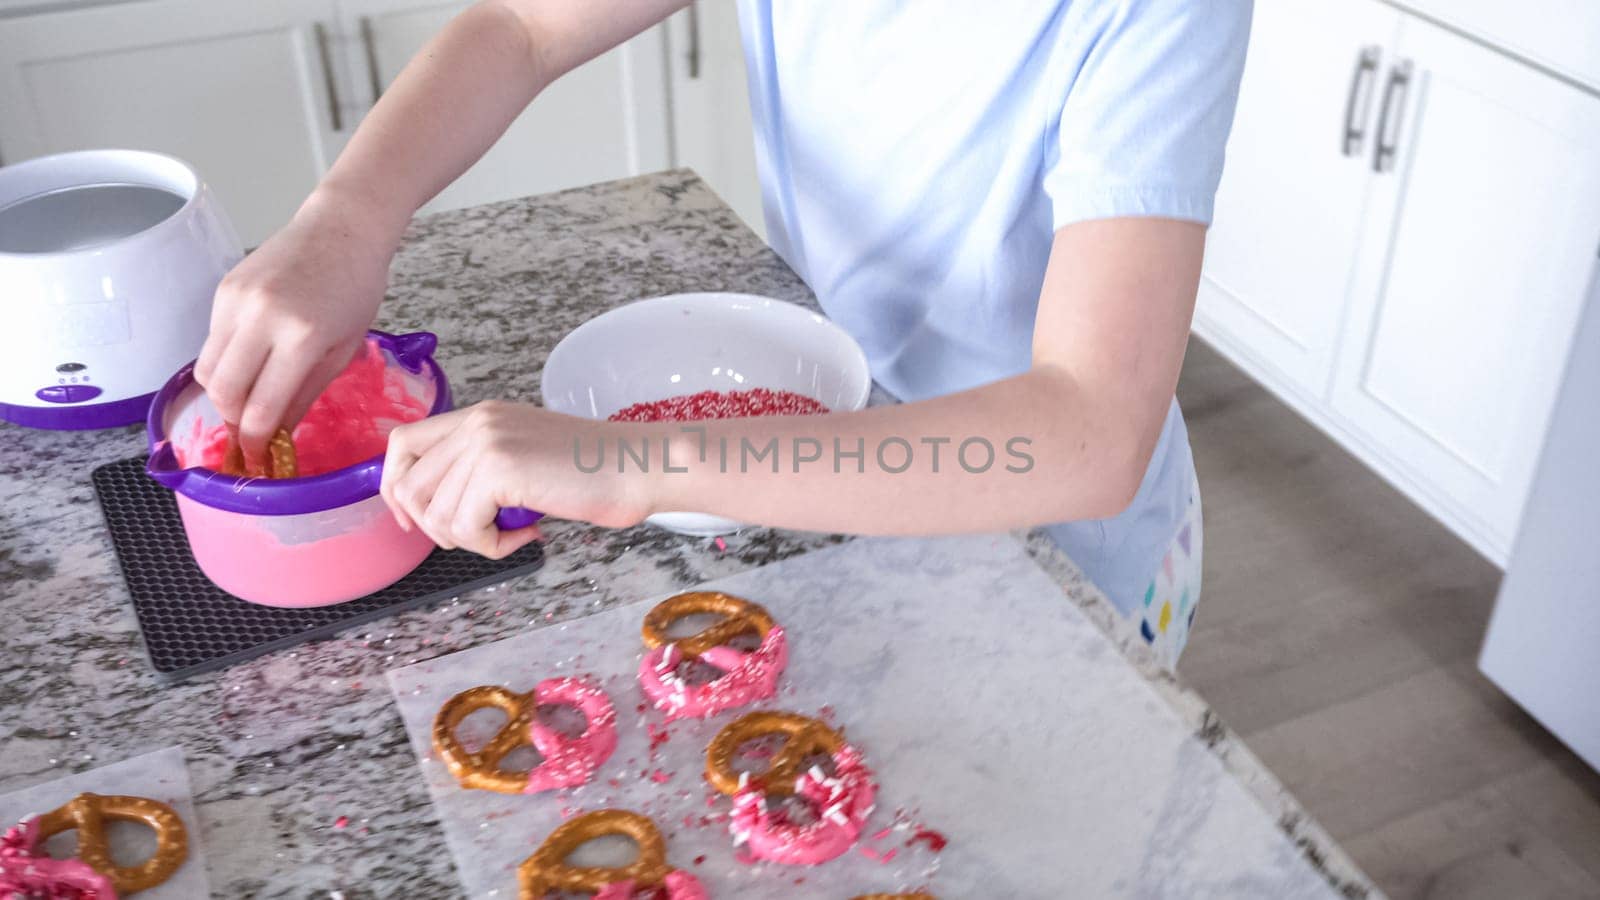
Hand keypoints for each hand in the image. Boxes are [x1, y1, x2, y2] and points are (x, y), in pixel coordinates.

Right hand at [194, 191, 396, 463]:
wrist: (341, 228)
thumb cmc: (356, 289)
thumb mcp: (343, 349)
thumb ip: (304, 393)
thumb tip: (278, 434)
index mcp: (302, 337)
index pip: (261, 407)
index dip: (255, 440)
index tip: (258, 457)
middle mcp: (262, 318)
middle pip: (222, 392)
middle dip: (232, 422)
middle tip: (248, 434)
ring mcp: (236, 301)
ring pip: (207, 369)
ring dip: (223, 395)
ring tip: (246, 402)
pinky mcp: (222, 288)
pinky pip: (211, 340)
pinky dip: (225, 361)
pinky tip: (249, 361)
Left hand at [380, 401, 658, 556]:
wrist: (638, 467)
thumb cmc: (596, 473)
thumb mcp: (526, 459)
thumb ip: (482, 471)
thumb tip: (441, 512)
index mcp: (479, 416)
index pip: (403, 444)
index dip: (397, 489)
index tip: (414, 521)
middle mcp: (475, 422)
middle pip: (409, 486)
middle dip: (436, 527)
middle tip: (481, 535)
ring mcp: (485, 442)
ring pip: (436, 514)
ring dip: (472, 539)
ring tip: (513, 533)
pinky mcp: (499, 469)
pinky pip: (466, 528)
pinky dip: (493, 546)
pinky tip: (528, 534)